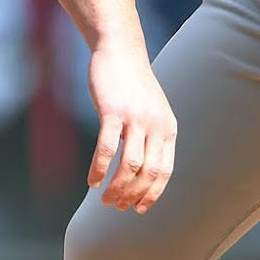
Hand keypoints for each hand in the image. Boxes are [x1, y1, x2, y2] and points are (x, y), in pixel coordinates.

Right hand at [86, 41, 177, 213]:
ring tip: (104, 199)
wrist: (120, 51)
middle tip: (116, 206)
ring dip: (116, 187)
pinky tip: (92, 182)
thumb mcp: (151, 110)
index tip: (139, 208)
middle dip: (133, 195)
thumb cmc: (133, 85)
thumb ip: (151, 136)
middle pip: (148, 172)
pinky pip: (108, 149)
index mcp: (167, 128)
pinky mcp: (113, 112)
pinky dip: (100, 169)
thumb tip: (142, 168)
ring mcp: (136, 119)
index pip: (164, 170)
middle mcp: (156, 125)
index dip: (152, 193)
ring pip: (129, 165)